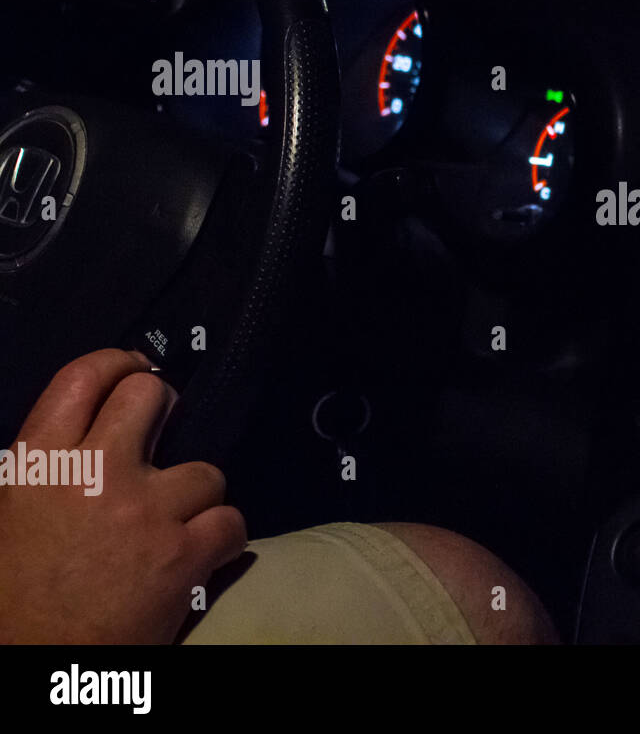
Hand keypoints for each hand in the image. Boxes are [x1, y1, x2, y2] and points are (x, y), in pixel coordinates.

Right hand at [0, 349, 246, 642]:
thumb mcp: (6, 516)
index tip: (138, 368)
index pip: (82, 378)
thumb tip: (70, 442)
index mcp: (36, 466)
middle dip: (166, 408)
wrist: (31, 662)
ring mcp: (144, 511)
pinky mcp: (183, 553)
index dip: (119, 363)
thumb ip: (40, 471)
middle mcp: (93, 476)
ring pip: (205, 470)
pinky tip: (204, 554)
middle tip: (166, 434)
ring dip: (198, 496)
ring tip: (176, 523)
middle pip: (151, 396)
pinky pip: (232, 521)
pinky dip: (224, 539)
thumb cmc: (13, 598)